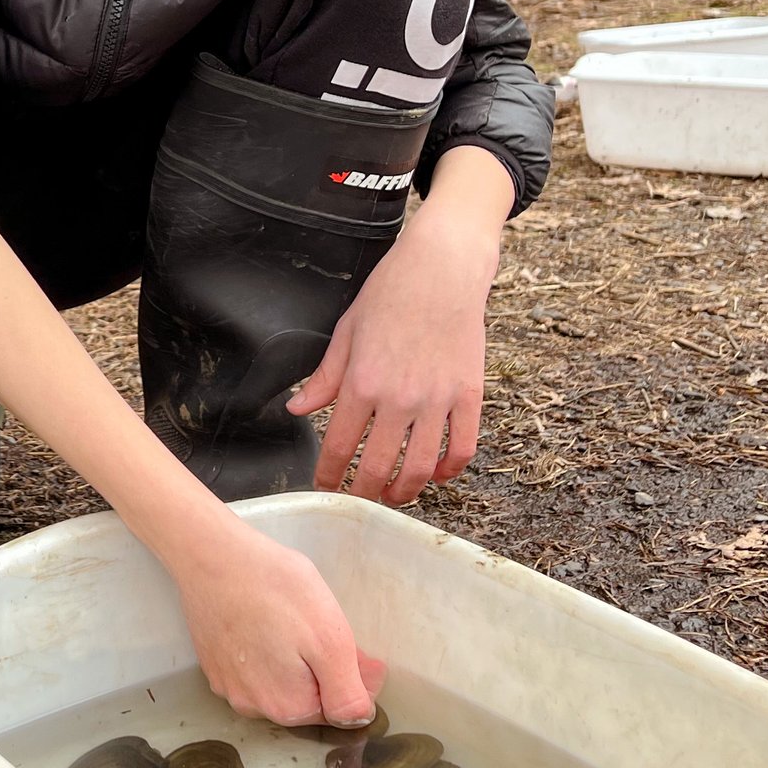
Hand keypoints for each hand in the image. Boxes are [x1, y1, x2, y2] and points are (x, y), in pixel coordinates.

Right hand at [171, 522, 385, 726]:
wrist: (211, 556)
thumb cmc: (274, 589)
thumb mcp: (329, 639)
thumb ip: (347, 692)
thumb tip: (358, 717)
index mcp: (286, 707)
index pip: (338, 711)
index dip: (356, 681)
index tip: (363, 652)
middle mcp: (252, 707)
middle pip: (306, 700)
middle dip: (326, 672)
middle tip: (333, 631)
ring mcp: (227, 686)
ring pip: (279, 684)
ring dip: (296, 663)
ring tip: (298, 622)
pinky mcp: (213, 663)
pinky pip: (253, 669)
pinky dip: (268, 652)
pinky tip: (268, 621)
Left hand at [287, 148, 510, 504]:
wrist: (443, 267)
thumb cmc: (391, 293)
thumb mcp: (347, 331)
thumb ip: (324, 377)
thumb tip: (297, 408)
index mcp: (362, 382)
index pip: (339, 446)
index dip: (328, 476)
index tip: (324, 488)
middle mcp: (399, 397)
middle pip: (378, 467)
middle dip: (363, 494)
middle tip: (358, 501)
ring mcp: (438, 398)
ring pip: (421, 467)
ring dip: (405, 491)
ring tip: (394, 494)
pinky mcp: (469, 394)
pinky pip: (462, 447)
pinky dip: (449, 470)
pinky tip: (436, 474)